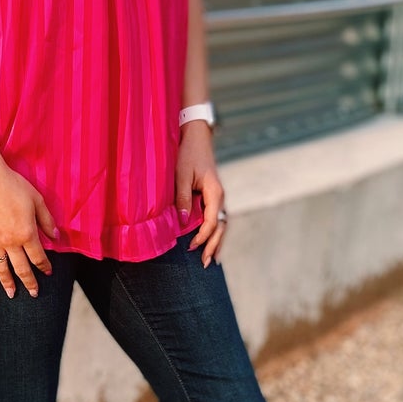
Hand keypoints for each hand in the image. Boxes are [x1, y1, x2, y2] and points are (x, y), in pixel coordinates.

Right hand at [0, 162, 58, 297]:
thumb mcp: (37, 200)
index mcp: (26, 234)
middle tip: (34, 293)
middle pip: (21, 268)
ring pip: (1, 268)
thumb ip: (47, 221)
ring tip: (11, 294)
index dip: (44, 266)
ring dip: (7, 283)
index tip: (48, 272)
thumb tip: (55, 237)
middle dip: (29, 282)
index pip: (38, 257)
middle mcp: (10, 242)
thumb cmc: (14, 185)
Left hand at [175, 120, 226, 267]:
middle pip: (221, 227)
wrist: (196, 138)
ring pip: (221, 225)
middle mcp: (220, 197)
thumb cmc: (188, 155)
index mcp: (215, 193)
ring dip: (216, 242)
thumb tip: (184, 221)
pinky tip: (210, 244)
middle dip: (214, 245)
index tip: (191, 247)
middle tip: (205, 263)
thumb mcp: (181, 175)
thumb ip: (183, 198)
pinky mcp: (213, 198)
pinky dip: (214, 233)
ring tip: (211, 260)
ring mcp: (218, 198)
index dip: (202, 236)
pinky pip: (216, 219)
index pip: (212, 222)